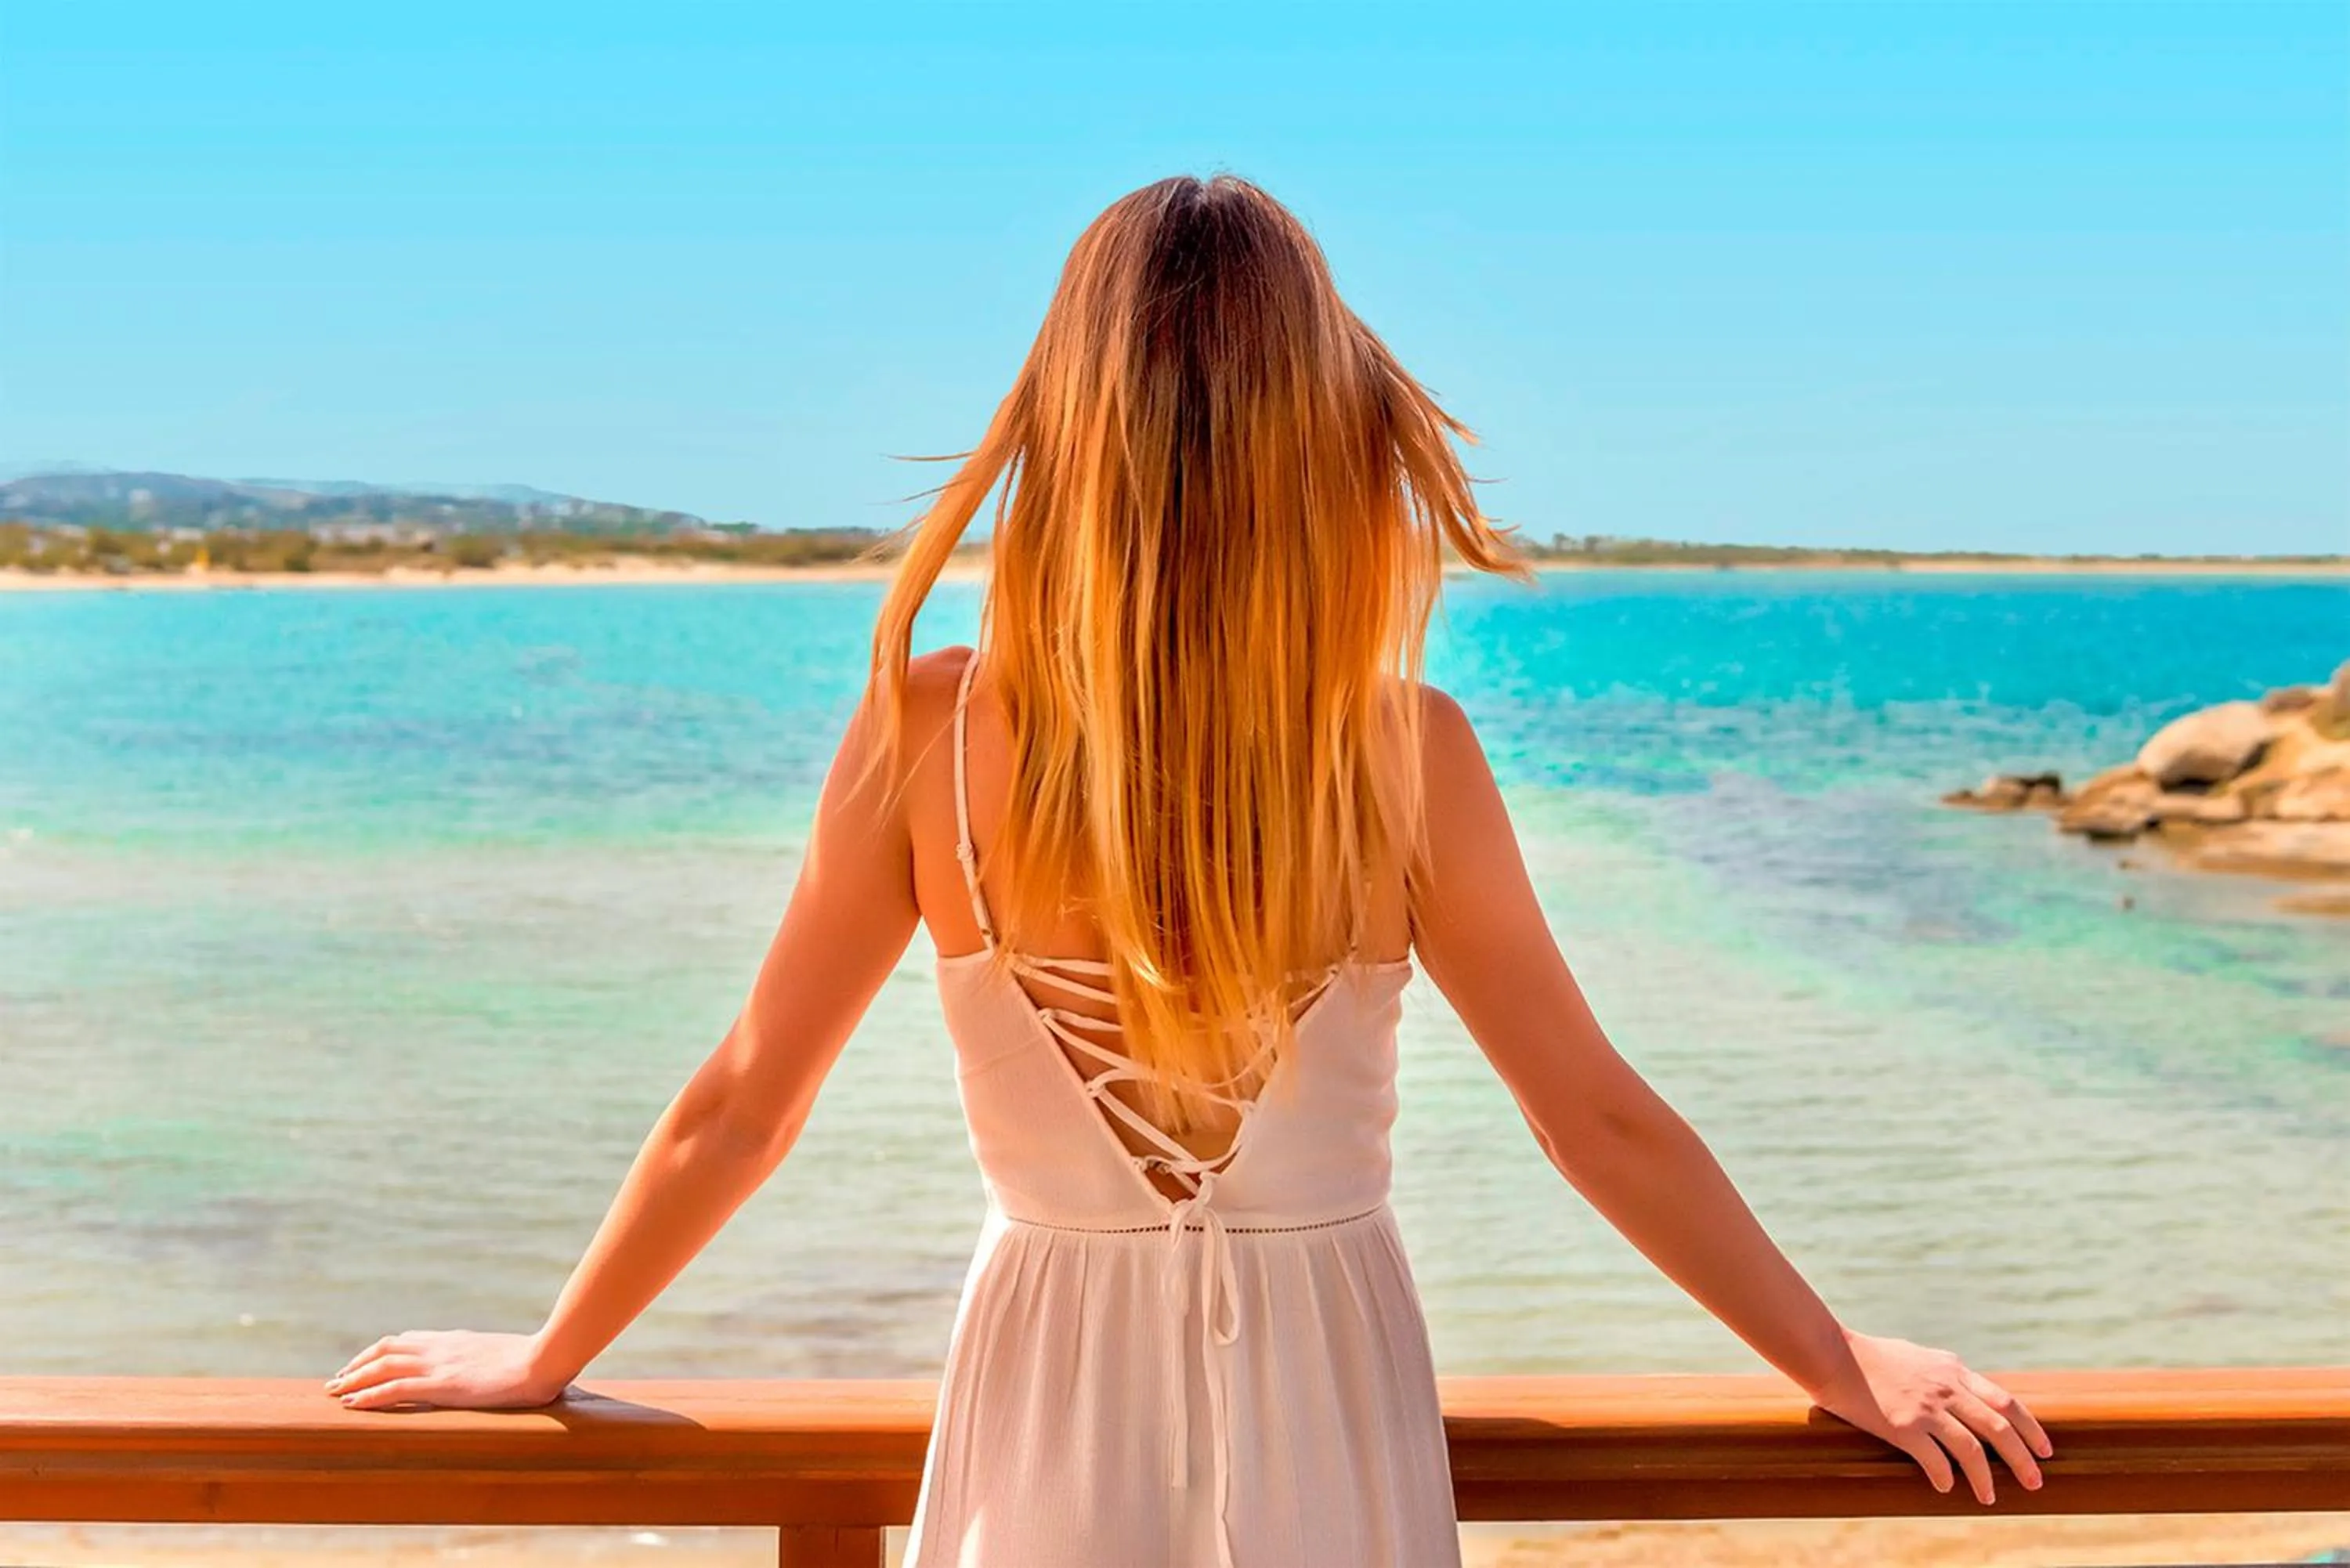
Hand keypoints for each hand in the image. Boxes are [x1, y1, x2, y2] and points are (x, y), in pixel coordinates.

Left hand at [324, 1330, 571, 1411]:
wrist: (544, 1358)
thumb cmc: (536, 1359)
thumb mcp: (505, 1354)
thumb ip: (489, 1358)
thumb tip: (494, 1366)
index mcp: (455, 1340)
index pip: (408, 1339)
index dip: (382, 1351)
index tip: (366, 1362)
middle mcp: (441, 1347)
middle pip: (387, 1348)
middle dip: (359, 1363)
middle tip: (338, 1378)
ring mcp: (439, 1365)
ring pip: (383, 1365)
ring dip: (354, 1378)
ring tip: (335, 1391)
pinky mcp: (441, 1385)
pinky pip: (394, 1388)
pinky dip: (369, 1395)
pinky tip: (352, 1404)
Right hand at [1806, 1329, 2054, 1503]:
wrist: (1833, 1356)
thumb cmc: (1872, 1357)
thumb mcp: (1920, 1357)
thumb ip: (1946, 1375)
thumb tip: (1967, 1392)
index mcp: (1953, 1370)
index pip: (2005, 1401)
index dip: (2030, 1429)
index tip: (2045, 1451)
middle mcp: (1946, 1388)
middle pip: (1999, 1427)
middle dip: (2023, 1458)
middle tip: (2035, 1481)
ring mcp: (1925, 1407)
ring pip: (1971, 1449)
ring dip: (1986, 1477)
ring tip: (1990, 1496)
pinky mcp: (1902, 1426)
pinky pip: (1934, 1459)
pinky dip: (1945, 1476)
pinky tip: (1947, 1487)